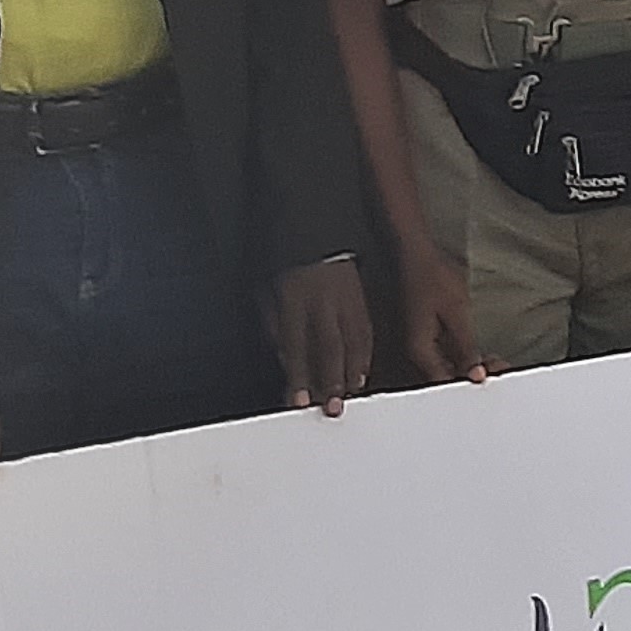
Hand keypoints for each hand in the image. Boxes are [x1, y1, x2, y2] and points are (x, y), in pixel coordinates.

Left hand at [270, 257, 370, 413]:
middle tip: (334, 407)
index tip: (299, 400)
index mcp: (295, 298)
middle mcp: (323, 300)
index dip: (298, 376)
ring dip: (352, 371)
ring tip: (351, 393)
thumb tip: (282, 356)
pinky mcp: (360, 295)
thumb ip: (272, 323)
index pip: (296, 345)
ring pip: (352, 340)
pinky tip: (362, 370)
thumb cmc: (285, 258)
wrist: (313, 224)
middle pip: (329, 347)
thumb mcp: (264, 287)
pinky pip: (365, 329)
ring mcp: (345, 298)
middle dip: (332, 380)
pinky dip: (365, 353)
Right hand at [397, 239, 495, 385]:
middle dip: (475, 376)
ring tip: (497, 362)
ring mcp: (421, 344)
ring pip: (448, 368)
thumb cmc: (433, 277)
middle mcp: (416, 353)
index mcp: (419, 351)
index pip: (445, 384)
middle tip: (501, 368)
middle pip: (447, 378)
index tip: (495, 379)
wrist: (417, 254)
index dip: (471, 386)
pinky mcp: (426, 336)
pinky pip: (446, 355)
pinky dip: (465, 356)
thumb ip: (466, 347)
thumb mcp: (456, 312)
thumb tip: (475, 376)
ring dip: (472, 366)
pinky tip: (482, 353)